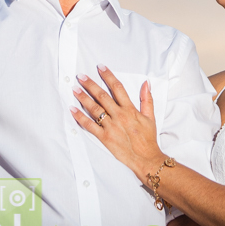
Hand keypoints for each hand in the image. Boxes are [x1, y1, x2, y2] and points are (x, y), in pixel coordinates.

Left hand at [71, 65, 165, 182]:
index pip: (117, 87)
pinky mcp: (104, 137)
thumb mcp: (150, 117)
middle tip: (80, 76)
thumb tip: (146, 83)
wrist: (145, 158)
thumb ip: (147, 99)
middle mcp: (119, 115)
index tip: (100, 67)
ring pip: (94, 108)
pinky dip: (80, 117)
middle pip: (102, 96)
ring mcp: (111, 126)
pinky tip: (73, 109)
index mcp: (130, 109)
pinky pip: (90, 126)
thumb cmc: (148, 138)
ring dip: (83, 98)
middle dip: (90, 84)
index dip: (108, 76)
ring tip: (75, 89)